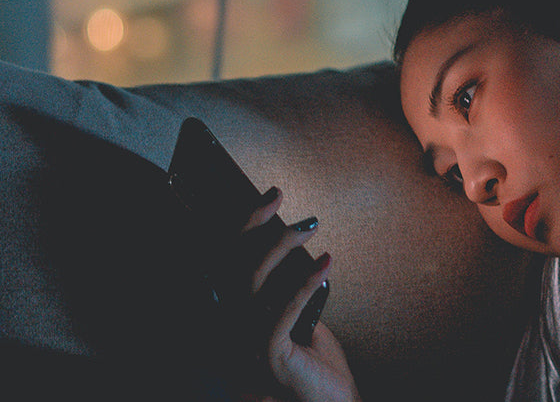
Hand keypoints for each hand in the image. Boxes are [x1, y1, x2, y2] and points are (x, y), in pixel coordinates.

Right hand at [244, 188, 359, 401]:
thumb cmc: (320, 363)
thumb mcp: (305, 316)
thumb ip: (292, 288)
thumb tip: (294, 246)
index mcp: (243, 314)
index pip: (234, 262)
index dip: (248, 226)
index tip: (273, 195)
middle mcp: (239, 325)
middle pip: (236, 266)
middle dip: (261, 227)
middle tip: (289, 203)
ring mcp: (250, 341)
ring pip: (255, 282)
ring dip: (283, 247)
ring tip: (311, 228)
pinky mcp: (270, 355)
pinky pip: (282, 311)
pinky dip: (305, 284)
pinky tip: (325, 265)